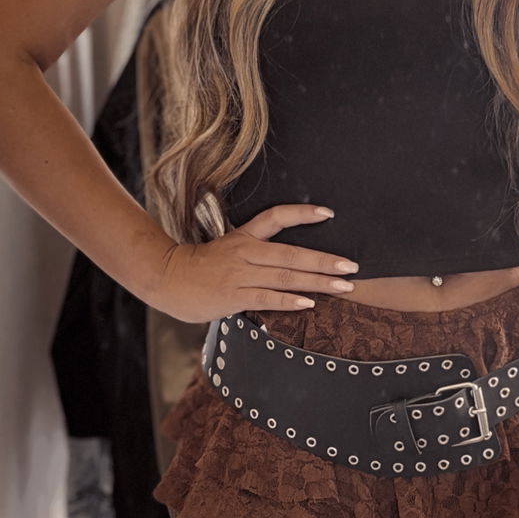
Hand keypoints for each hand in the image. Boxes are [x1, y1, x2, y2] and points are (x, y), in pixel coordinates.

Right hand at [152, 204, 360, 323]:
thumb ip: (253, 254)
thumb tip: (285, 263)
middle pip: (293, 253)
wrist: (166, 279)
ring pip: (286, 276)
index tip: (328, 214)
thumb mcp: (226, 249)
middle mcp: (245, 252)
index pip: (276, 217)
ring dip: (318, 282)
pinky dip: (290, 301)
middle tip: (352, 266)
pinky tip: (310, 304)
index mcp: (243, 236)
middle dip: (326, 261)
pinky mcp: (234, 296)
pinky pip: (267, 298)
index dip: (302, 214)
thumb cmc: (198, 267)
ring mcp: (240, 274)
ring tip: (344, 285)